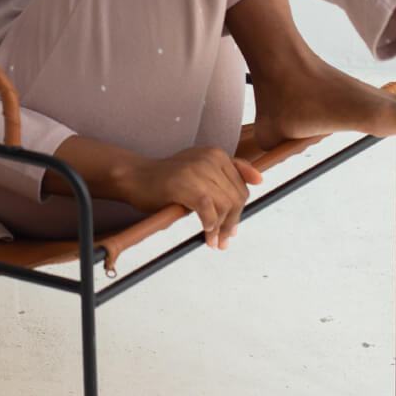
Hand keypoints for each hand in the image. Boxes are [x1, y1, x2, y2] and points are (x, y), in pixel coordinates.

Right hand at [124, 145, 263, 249]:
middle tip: (224, 241)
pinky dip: (210, 224)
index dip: (239, 212)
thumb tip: (259, 180)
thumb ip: (227, 173)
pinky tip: (205, 232)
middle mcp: (210, 158)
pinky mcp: (185, 184)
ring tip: (212, 241)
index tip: (232, 229)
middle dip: (232, 223)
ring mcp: (198, 170)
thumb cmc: (168, 179)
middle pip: (236, 198)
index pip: (241, 187)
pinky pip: (208, 209)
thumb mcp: (201, 169)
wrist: (136, 177)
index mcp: (217, 154)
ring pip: (224, 205)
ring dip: (220, 228)